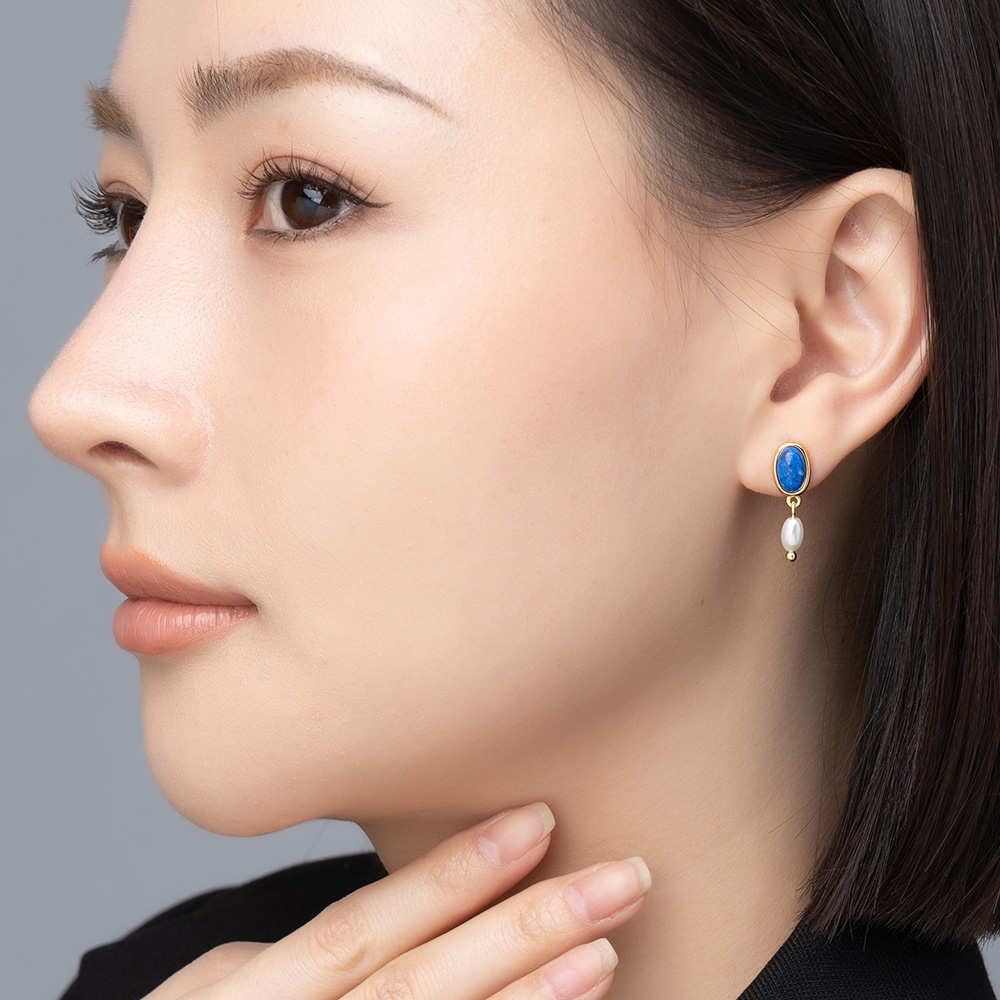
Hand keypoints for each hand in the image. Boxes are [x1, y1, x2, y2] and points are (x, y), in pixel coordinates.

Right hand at [141, 804, 649, 999]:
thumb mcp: (207, 995)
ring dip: (533, 999)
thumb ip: (290, 956)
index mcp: (253, 999)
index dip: (450, 876)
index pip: (364, 930)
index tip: (536, 821)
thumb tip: (395, 905)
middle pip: (423, 985)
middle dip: (525, 929)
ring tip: (606, 948)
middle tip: (620, 878)